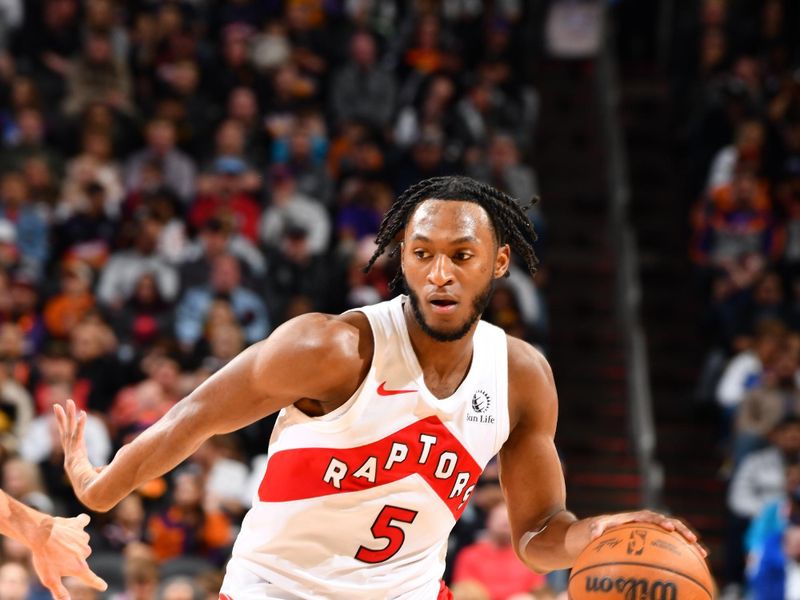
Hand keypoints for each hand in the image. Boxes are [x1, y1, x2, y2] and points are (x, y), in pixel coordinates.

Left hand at [29, 513, 106, 599]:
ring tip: (58, 542)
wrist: (41, 534)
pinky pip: (83, 522)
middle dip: (72, 558)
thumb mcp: (49, 579)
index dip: (97, 583)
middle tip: (57, 556)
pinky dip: (80, 523)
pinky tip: (76, 523)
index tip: (103, 587)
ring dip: (72, 543)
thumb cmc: (44, 558)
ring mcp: (83, 538)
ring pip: (80, 542)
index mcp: (79, 567)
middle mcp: (85, 553)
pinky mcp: (79, 525)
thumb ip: (60, 592)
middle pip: (81, 558)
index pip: (91, 578)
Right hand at [54, 400, 98, 505]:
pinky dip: (81, 426)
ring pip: (68, 432)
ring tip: (67, 402)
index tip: (75, 415)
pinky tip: (84, 414)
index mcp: (78, 459)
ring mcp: (72, 456)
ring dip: (68, 416)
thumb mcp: (103, 474)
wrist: (95, 497)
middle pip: (65, 432)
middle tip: (58, 404)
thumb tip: (110, 467)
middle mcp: (71, 456)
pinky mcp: (76, 457)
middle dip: (63, 418)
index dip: (73, 427)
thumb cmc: (101, 488)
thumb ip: (104, 469)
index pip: (73, 439)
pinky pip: (78, 437)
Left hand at [588, 510, 707, 557]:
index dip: (660, 521)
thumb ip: (595, 528)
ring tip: (703, 554)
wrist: (596, 535)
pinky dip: (683, 555)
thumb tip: (593, 534)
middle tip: (693, 541)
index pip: (650, 517)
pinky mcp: (654, 545)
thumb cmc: (595, 531)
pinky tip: (695, 568)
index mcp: (635, 518)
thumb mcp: (592, 528)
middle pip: (669, 524)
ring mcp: (652, 534)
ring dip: (689, 544)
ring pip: (675, 537)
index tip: (669, 528)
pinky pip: (671, 549)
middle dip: (682, 531)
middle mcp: (647, 524)